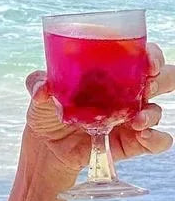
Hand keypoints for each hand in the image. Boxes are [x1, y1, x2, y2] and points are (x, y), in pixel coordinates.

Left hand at [25, 42, 173, 173]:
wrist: (45, 145)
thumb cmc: (50, 110)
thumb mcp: (41, 92)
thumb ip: (39, 83)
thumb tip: (43, 88)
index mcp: (114, 73)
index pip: (143, 56)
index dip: (151, 55)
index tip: (147, 61)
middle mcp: (129, 93)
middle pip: (162, 79)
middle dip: (161, 79)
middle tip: (148, 85)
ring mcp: (132, 118)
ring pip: (157, 110)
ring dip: (152, 114)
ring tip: (136, 121)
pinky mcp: (130, 143)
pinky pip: (156, 142)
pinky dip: (155, 140)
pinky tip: (142, 137)